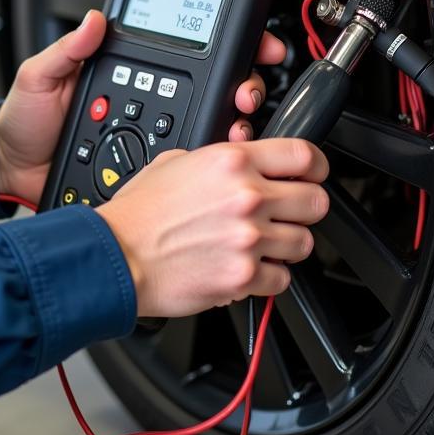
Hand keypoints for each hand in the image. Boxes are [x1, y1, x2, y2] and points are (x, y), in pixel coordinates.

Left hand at [0, 13, 286, 204]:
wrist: (13, 169)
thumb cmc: (26, 121)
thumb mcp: (39, 76)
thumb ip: (67, 48)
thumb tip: (94, 19)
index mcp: (130, 72)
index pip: (186, 53)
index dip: (226, 46)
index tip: (255, 43)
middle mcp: (149, 101)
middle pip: (211, 90)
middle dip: (243, 87)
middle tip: (245, 92)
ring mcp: (152, 136)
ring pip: (207, 129)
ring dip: (232, 127)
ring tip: (235, 126)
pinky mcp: (150, 170)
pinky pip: (185, 165)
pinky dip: (206, 163)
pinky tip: (213, 159)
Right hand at [97, 138, 329, 317]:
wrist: (118, 255)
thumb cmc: (139, 212)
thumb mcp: (176, 161)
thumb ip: (217, 158)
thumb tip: (239, 159)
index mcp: (232, 161)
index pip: (304, 155)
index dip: (316, 165)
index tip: (313, 173)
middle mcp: (247, 196)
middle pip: (315, 200)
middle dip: (304, 207)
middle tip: (288, 212)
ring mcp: (249, 238)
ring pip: (304, 242)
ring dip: (286, 244)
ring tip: (261, 243)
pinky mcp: (245, 276)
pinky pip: (282, 279)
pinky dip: (268, 277)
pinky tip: (247, 267)